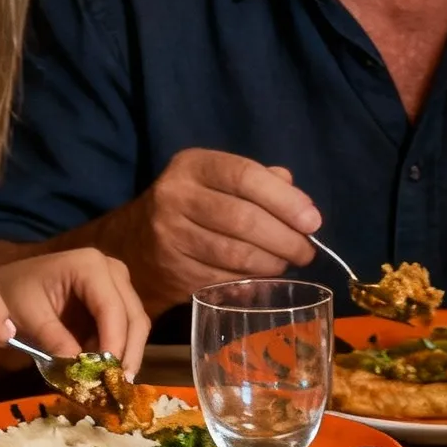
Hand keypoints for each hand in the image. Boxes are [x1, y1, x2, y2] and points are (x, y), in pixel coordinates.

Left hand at [0, 246, 149, 376]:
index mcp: (90, 266)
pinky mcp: (116, 304)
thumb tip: (82, 373)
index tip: (107, 376)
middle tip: (117, 387)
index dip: (114, 344)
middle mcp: (113, 271)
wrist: (6, 287)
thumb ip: (54, 340)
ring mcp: (118, 286)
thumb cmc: (12, 295)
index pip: (112, 309)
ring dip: (125, 357)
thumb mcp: (28, 316)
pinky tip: (104, 374)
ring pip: (136, 327)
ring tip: (110, 384)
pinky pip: (126, 332)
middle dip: (127, 354)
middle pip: (134, 318)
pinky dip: (118, 354)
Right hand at [98, 150, 319, 313]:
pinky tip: (263, 277)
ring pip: (235, 254)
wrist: (133, 245)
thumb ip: (259, 182)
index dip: (285, 200)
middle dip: (285, 239)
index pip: (245, 176)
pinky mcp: (173, 271)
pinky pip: (224, 279)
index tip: (313, 221)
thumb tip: (301, 200)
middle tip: (306, 251)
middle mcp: (175, 196)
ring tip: (287, 263)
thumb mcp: (216, 181)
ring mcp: (170, 236)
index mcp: (192, 165)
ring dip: (272, 262)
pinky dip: (252, 280)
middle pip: (243, 219)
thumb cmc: (191, 207)